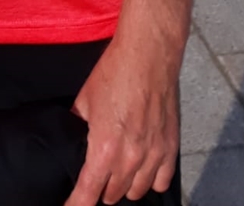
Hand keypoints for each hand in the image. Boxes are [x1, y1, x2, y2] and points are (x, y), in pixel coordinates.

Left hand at [66, 33, 179, 203]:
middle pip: (112, 195)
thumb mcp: (85, 99)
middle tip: (96, 176)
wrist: (148, 53)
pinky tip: (143, 169)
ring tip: (118, 172)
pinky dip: (151, 180)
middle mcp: (130, 158)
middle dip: (100, 189)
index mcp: (104, 148)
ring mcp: (153, 154)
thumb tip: (73, 138)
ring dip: (124, 186)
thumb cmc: (114, 71)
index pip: (88, 194)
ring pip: (136, 192)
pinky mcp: (170, 147)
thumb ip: (79, 125)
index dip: (76, 205)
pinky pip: (161, 181)